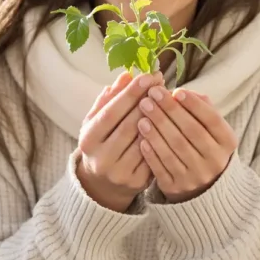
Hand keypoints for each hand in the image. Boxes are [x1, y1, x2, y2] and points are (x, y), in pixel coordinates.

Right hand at [75, 71, 162, 212]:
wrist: (103, 184)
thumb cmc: (101, 143)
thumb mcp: (96, 121)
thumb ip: (108, 99)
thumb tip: (126, 75)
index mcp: (88, 141)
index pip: (111, 112)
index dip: (130, 93)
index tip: (148, 76)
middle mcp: (102, 159)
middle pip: (130, 125)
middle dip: (147, 101)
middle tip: (161, 82)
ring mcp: (120, 173)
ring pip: (145, 140)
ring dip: (159, 117)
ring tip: (168, 97)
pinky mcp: (137, 182)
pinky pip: (154, 154)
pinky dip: (162, 135)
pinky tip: (171, 120)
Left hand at [137, 87, 237, 203]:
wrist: (201, 186)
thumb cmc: (202, 144)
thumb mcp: (209, 128)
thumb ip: (199, 108)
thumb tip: (180, 93)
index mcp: (227, 143)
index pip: (212, 120)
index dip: (195, 105)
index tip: (177, 90)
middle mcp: (215, 161)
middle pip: (191, 132)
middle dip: (169, 110)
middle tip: (152, 94)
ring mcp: (196, 177)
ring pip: (174, 148)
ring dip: (156, 127)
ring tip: (143, 110)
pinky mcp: (176, 188)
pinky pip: (161, 167)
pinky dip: (150, 149)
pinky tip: (141, 134)